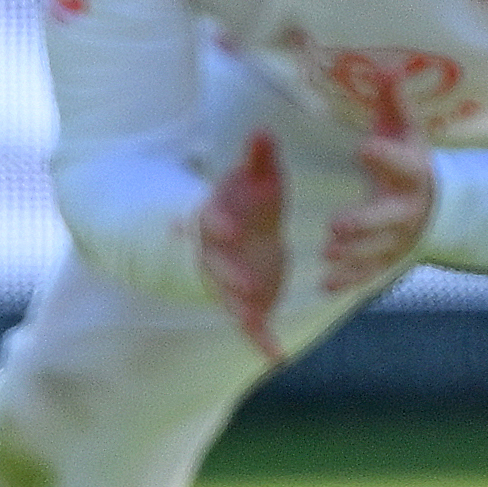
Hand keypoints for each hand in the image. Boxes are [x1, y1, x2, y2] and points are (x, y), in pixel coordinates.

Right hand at [197, 131, 289, 359]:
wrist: (245, 232)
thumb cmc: (250, 200)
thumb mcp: (257, 179)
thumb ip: (258, 158)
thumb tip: (263, 130)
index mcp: (215, 219)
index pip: (208, 221)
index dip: (217, 225)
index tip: (230, 229)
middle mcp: (214, 253)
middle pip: (214, 266)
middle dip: (228, 275)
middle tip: (245, 283)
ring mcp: (226, 281)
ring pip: (227, 297)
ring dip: (239, 308)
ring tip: (253, 319)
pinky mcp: (243, 301)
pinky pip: (250, 324)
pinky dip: (261, 341)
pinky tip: (278, 355)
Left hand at [313, 118, 434, 295]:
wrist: (440, 204)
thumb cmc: (411, 160)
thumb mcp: (406, 130)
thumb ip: (394, 103)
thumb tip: (386, 66)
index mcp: (412, 173)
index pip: (402, 163)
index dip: (386, 156)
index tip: (364, 148)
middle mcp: (408, 209)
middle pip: (387, 218)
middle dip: (364, 223)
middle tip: (336, 226)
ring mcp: (400, 238)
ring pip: (378, 250)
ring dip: (353, 255)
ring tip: (327, 254)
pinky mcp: (389, 258)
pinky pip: (370, 273)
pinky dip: (350, 280)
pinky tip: (325, 285)